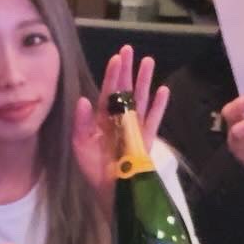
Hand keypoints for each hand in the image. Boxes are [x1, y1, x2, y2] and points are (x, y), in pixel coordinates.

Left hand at [72, 45, 169, 207]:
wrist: (110, 193)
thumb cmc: (93, 170)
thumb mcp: (80, 146)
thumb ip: (80, 123)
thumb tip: (83, 100)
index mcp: (101, 120)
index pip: (106, 94)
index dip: (111, 76)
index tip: (116, 58)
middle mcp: (118, 121)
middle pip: (124, 92)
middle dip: (128, 71)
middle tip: (130, 50)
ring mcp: (134, 129)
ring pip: (140, 101)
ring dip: (145, 82)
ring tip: (148, 62)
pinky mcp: (146, 140)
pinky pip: (154, 120)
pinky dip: (159, 106)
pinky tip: (163, 91)